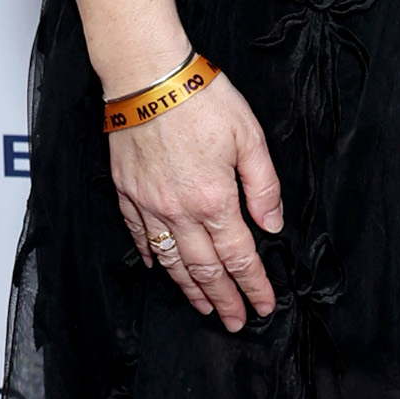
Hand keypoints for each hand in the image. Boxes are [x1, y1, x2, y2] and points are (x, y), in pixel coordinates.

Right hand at [109, 72, 284, 329]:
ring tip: (205, 307)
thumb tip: (272, 223)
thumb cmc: (202, 99)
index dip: (254, 285)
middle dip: (224, 300)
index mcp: (215, 200)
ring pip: (172, 260)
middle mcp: (180, 211)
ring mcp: (149, 205)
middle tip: (236, 321)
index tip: (264, 305)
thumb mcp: (250, 137)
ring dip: (190, 289)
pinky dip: (154, 257)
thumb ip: (263, 185)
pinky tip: (162, 268)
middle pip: (205, 269)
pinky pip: (141, 236)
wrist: (147, 76)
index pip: (239, 256)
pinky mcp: (127, 192)